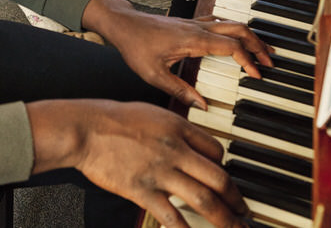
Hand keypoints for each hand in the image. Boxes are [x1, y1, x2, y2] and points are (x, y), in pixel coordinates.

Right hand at [28, 99, 249, 227]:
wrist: (86, 128)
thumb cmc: (113, 119)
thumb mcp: (152, 113)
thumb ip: (175, 128)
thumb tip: (192, 144)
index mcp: (179, 128)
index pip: (217, 151)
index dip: (226, 168)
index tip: (227, 181)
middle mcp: (175, 150)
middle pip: (219, 179)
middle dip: (236, 199)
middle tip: (245, 211)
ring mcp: (160, 173)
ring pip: (204, 200)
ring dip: (225, 219)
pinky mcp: (143, 191)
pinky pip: (172, 217)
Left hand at [81, 0, 272, 110]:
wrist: (123, 24)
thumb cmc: (135, 47)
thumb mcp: (154, 75)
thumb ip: (180, 90)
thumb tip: (202, 105)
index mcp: (193, 40)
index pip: (231, 47)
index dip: (248, 60)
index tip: (257, 75)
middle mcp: (198, 28)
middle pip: (239, 29)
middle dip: (258, 45)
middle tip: (270, 61)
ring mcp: (195, 22)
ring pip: (231, 23)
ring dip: (250, 35)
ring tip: (262, 50)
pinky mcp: (190, 22)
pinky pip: (220, 21)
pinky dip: (235, 30)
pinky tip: (238, 38)